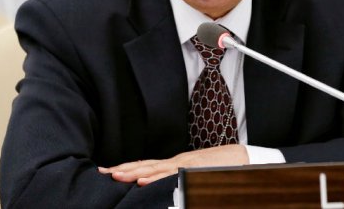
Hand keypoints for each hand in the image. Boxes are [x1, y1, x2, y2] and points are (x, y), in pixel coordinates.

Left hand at [97, 144, 248, 185]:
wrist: (241, 157)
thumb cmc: (219, 167)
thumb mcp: (195, 173)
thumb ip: (179, 177)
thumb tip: (161, 186)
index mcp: (174, 164)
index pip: (145, 165)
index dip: (126, 168)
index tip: (107, 171)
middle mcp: (175, 162)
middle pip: (144, 165)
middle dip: (122, 169)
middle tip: (101, 172)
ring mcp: (183, 165)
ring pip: (153, 169)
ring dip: (133, 173)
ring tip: (115, 176)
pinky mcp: (192, 169)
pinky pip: (170, 175)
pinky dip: (155, 178)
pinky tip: (142, 181)